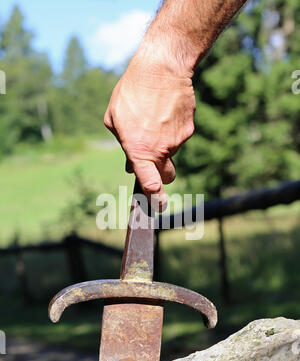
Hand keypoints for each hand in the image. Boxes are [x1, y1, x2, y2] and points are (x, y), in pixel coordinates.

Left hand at [104, 40, 195, 210]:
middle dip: (162, 175)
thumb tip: (130, 163)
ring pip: (172, 151)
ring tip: (152, 116)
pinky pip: (179, 135)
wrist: (162, 67)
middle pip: (167, 175)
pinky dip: (172, 128)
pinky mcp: (189, 128)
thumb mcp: (115, 118)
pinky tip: (164, 110)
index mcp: (140, 149)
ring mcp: (179, 139)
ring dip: (163, 141)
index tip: (157, 206)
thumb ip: (123, 144)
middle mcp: (162, 149)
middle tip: (152, 160)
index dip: (154, 197)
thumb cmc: (132, 91)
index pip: (150, 182)